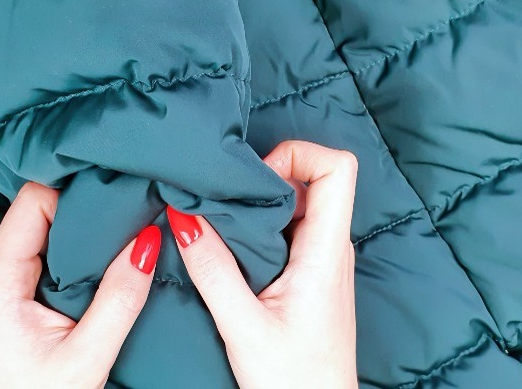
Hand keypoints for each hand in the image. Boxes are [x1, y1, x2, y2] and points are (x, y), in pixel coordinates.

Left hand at [0, 183, 161, 388]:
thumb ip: (120, 297)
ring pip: (41, 227)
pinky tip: (94, 264)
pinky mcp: (3, 286)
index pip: (33, 200)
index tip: (116, 201)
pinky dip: (70, 250)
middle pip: (38, 209)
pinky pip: (39, 246)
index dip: (76, 194)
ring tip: (114, 246)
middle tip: (126, 223)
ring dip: (79, 234)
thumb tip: (149, 240)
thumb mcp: (89, 354)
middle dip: (84, 214)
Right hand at [168, 140, 358, 387]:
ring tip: (224, 222)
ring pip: (302, 202)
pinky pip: (293, 228)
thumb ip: (211, 269)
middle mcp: (332, 247)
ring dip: (263, 202)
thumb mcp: (241, 325)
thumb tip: (183, 215)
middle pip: (316, 178)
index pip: (338, 168)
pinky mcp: (313, 272)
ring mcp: (325, 259)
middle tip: (227, 200)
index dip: (299, 155)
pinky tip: (235, 246)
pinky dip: (264, 224)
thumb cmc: (292, 380)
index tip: (256, 178)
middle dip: (269, 175)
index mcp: (326, 252)